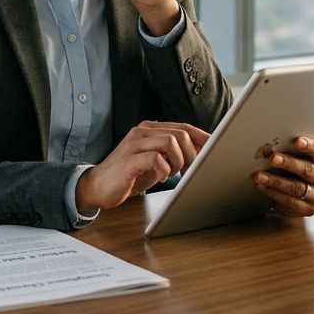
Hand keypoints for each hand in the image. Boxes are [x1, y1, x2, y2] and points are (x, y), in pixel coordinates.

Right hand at [76, 121, 209, 211]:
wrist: (98, 186)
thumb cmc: (129, 175)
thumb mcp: (155, 162)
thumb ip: (173, 154)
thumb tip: (200, 152)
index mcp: (149, 129)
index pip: (182, 127)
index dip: (201, 137)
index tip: (215, 147)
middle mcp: (141, 131)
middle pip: (180, 133)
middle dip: (192, 153)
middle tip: (191, 170)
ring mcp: (134, 144)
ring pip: (170, 142)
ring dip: (179, 161)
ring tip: (174, 173)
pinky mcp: (129, 160)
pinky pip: (156, 159)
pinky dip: (164, 169)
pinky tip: (160, 177)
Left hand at [252, 134, 313, 217]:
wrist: (309, 192)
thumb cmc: (305, 166)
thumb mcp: (308, 153)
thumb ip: (312, 140)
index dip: (310, 146)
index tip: (297, 141)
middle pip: (308, 171)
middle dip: (289, 164)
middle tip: (272, 158)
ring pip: (296, 189)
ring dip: (276, 181)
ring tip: (260, 175)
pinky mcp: (308, 210)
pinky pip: (289, 203)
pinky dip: (273, 194)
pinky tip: (262, 187)